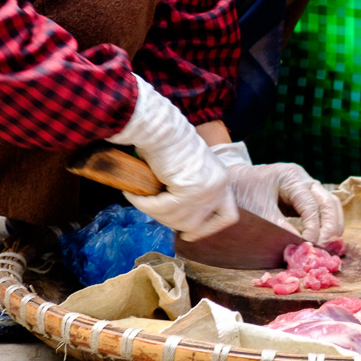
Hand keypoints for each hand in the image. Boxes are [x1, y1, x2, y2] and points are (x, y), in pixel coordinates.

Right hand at [108, 75, 236, 240]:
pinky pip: (161, 209)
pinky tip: (131, 194)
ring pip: (176, 220)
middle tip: (153, 210)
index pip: (228, 216)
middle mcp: (219, 187)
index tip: (189, 235)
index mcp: (222, 180)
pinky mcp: (188, 191)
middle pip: (196, 223)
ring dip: (154, 212)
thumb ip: (191, 189)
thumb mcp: (190, 168)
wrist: (162, 126)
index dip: (209, 229)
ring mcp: (205, 190)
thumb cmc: (169, 141)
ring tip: (138, 197)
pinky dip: (144, 205)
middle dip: (171, 221)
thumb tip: (177, 216)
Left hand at [212, 143, 344, 245]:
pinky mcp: (302, 197)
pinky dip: (325, 223)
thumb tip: (300, 247)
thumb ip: (280, 227)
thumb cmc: (242, 193)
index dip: (314, 227)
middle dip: (330, 226)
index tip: (310, 246)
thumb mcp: (259, 211)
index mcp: (291, 177)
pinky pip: (321, 209)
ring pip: (329, 204)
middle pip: (328, 201)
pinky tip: (323, 240)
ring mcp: (305, 186)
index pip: (311, 204)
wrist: (230, 182)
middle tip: (326, 248)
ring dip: (332, 225)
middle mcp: (302, 179)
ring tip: (329, 247)